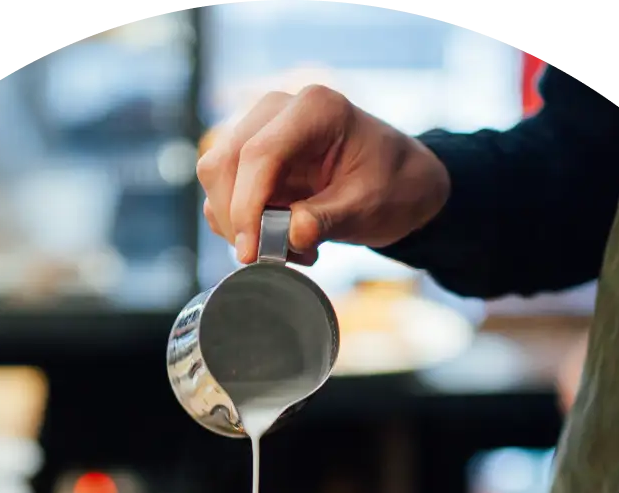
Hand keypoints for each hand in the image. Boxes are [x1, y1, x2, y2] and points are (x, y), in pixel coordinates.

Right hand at [196, 85, 449, 265]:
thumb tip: (289, 235)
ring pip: (216, 177)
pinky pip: (225, 191)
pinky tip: (281, 236)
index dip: (246, 207)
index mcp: (316, 109)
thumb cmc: (393, 186)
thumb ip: (327, 220)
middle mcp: (279, 110)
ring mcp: (261, 129)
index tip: (252, 252)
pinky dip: (243, 223)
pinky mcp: (252, 155)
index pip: (259, 154)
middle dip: (237, 219)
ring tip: (289, 247)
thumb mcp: (369, 207)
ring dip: (239, 224)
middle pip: (225, 162)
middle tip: (272, 258)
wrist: (401, 182)